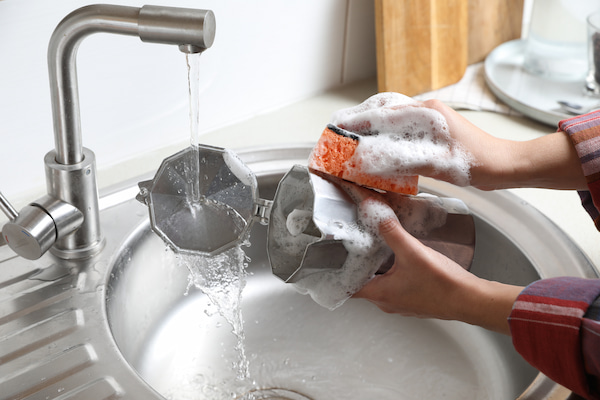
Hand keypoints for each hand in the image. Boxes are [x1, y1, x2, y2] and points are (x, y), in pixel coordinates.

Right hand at [332, 94, 585, 190]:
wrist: (506, 165)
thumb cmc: (478, 163)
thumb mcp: (438, 164)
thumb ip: (401, 160)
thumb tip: (367, 161)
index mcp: (426, 112)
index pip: (381, 113)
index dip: (354, 122)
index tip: (334, 130)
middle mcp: (425, 110)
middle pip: (381, 109)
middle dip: (356, 121)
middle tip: (335, 134)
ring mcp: (429, 118)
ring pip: (390, 117)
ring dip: (369, 127)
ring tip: (349, 139)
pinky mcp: (432, 130)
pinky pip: (400, 127)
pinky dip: (383, 134)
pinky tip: (375, 147)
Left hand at [353, 201, 522, 334]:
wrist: (471, 300)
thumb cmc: (442, 284)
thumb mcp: (412, 252)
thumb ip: (391, 231)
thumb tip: (374, 213)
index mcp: (380, 295)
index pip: (347, 287)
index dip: (337, 273)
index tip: (330, 260)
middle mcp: (387, 303)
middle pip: (363, 283)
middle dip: (358, 265)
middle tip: (352, 246)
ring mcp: (401, 304)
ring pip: (380, 284)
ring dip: (376, 268)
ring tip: (374, 248)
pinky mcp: (414, 300)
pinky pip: (396, 285)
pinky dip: (392, 272)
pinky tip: (399, 258)